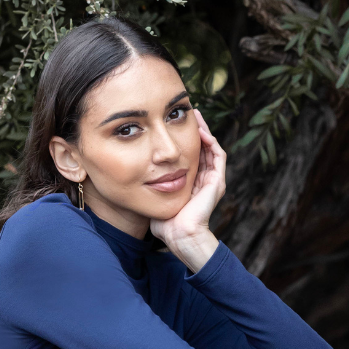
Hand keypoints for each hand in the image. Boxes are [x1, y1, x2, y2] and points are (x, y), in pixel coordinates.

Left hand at [149, 110, 225, 271]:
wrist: (179, 236)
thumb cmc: (164, 223)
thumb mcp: (153, 197)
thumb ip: (147, 185)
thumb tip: (130, 174)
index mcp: (190, 183)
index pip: (189, 154)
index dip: (182, 138)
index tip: (171, 123)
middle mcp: (203, 180)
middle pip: (201, 147)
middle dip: (194, 129)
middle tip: (185, 111)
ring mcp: (212, 181)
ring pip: (211, 148)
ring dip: (204, 130)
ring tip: (194, 115)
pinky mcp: (217, 182)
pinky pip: (218, 156)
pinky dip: (211, 141)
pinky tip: (200, 130)